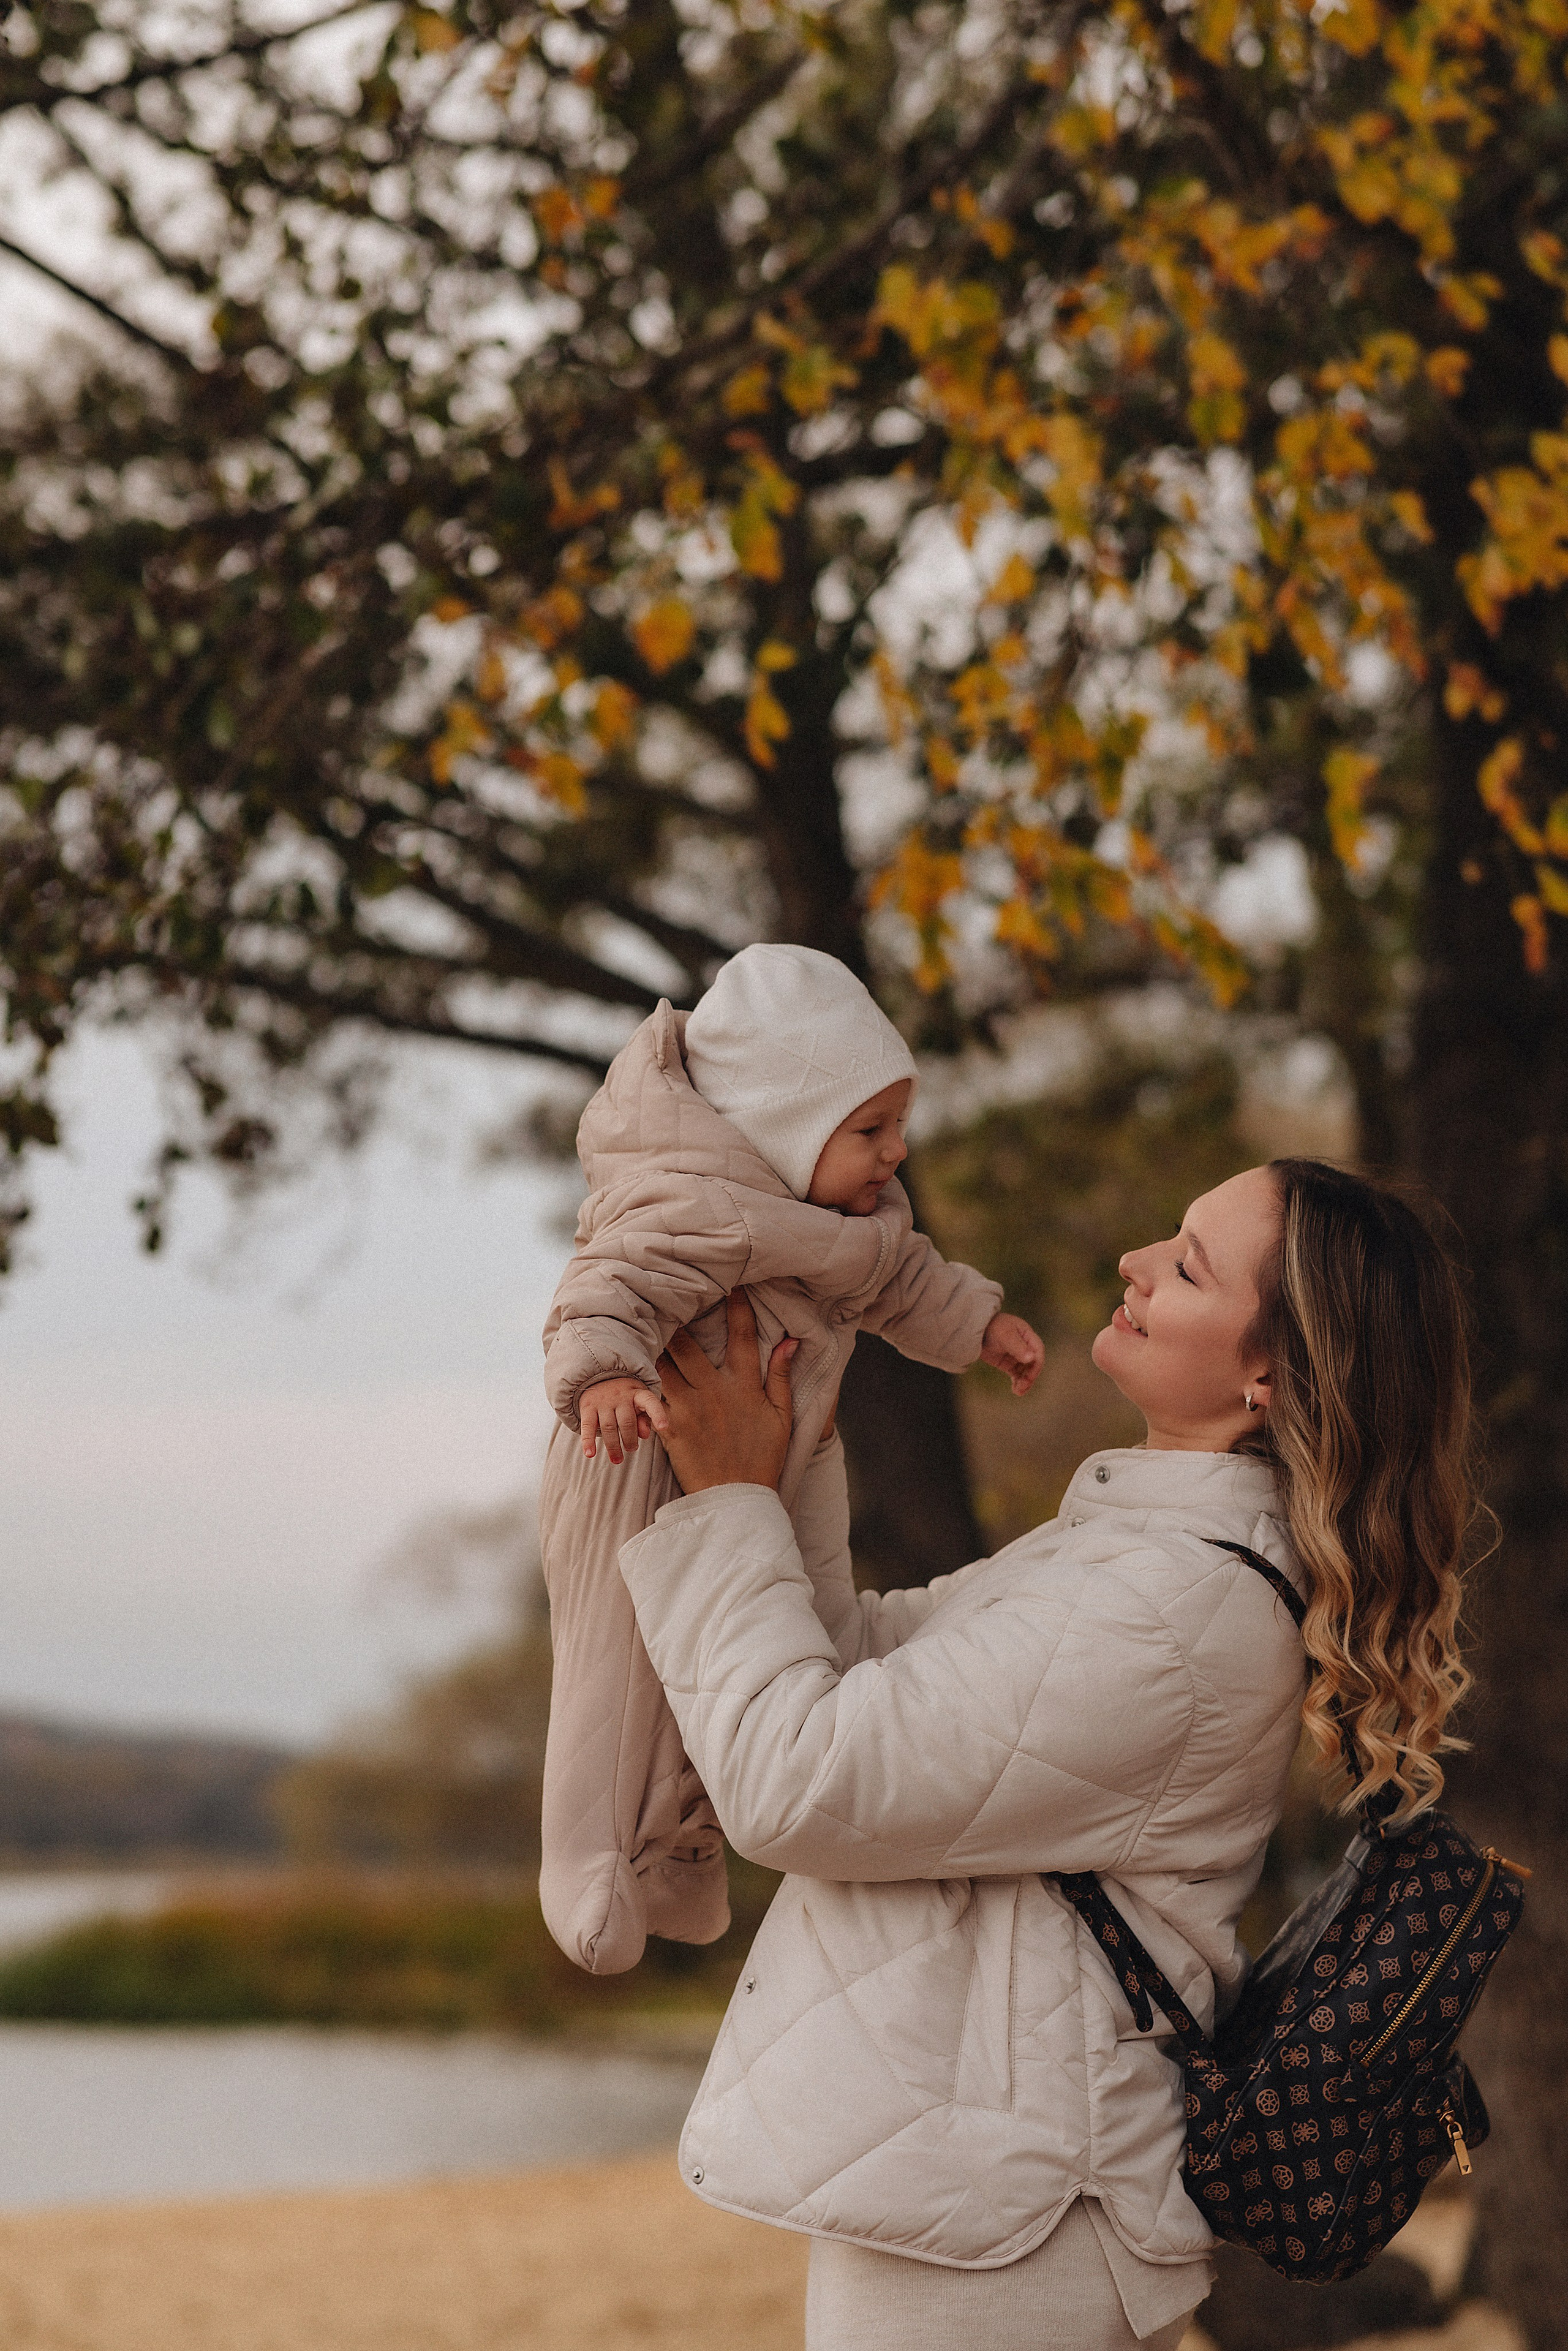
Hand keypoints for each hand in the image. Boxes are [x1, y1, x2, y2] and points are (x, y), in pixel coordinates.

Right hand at [580, 1376, 654, 1463]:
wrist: (598, 1378)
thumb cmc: (625, 1397)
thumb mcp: (639, 1403)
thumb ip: (644, 1419)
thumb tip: (645, 1435)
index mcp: (638, 1394)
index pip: (650, 1402)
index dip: (658, 1414)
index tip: (663, 1427)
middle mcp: (620, 1396)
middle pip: (627, 1422)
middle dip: (630, 1440)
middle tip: (631, 1449)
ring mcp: (603, 1401)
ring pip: (609, 1427)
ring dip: (613, 1446)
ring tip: (617, 1459)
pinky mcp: (588, 1407)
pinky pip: (588, 1426)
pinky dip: (588, 1441)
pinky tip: (589, 1454)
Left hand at [633, 1290, 797, 1495]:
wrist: (735, 1499)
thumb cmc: (762, 1456)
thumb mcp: (782, 1416)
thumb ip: (783, 1376)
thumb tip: (791, 1340)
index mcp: (745, 1385)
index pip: (742, 1336)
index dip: (737, 1306)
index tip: (731, 1284)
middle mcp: (715, 1390)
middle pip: (687, 1343)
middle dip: (675, 1318)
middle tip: (662, 1296)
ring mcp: (689, 1407)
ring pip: (663, 1364)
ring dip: (651, 1344)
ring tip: (638, 1323)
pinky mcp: (669, 1425)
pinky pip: (650, 1394)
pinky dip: (640, 1378)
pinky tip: (628, 1362)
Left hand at [981, 1310, 1045, 1396]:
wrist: (974, 1330)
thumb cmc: (992, 1327)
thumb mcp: (1005, 1335)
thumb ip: (1017, 1346)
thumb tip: (1031, 1358)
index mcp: (1028, 1336)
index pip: (1038, 1351)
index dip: (1036, 1364)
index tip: (1030, 1376)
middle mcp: (1025, 1346)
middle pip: (1033, 1364)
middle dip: (1030, 1376)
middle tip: (1023, 1387)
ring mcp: (1017, 1356)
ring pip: (1026, 1371)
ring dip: (1025, 1382)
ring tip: (1019, 1392)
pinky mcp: (1008, 1364)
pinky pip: (1017, 1375)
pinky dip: (1018, 1382)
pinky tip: (1015, 1390)